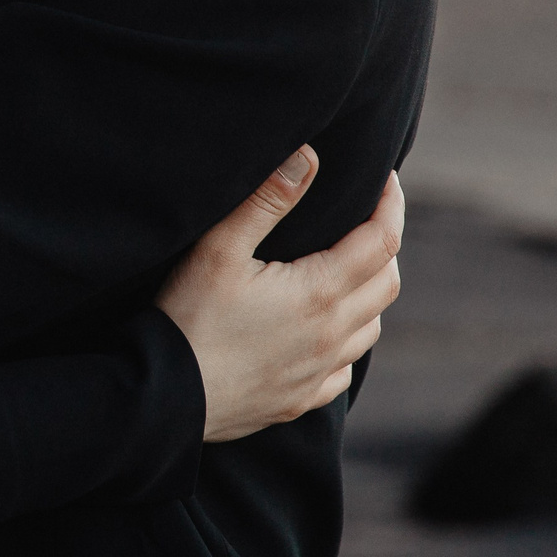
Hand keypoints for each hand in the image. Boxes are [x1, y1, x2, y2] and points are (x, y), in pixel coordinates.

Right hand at [157, 153, 404, 443]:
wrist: (165, 396)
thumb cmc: (188, 317)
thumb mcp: (219, 249)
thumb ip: (267, 200)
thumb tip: (308, 157)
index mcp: (320, 293)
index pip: (382, 240)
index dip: (391, 204)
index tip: (386, 179)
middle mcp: (332, 335)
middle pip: (387, 282)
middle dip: (383, 245)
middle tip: (362, 219)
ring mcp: (319, 373)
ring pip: (372, 327)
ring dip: (369, 293)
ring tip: (344, 270)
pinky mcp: (300, 399)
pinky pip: (345, 369)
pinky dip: (347, 341)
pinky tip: (323, 332)